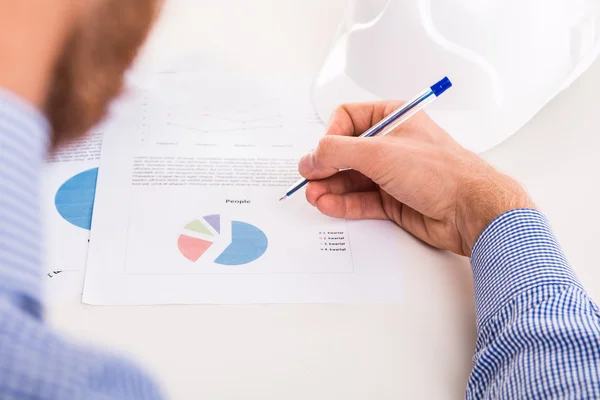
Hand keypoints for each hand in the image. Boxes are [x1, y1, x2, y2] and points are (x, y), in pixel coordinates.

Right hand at [298, 101, 534, 255]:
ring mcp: (392, 173)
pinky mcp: (393, 200)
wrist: (470, 211)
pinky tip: (328, 205)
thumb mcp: (379, 153)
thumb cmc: (441, 172)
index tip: (321, 154)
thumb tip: (311, 156)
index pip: (348, 118)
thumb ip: (338, 152)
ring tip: (314, 196)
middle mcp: (391, 144)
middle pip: (345, 152)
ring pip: (351, 179)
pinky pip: (361, 200)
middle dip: (325, 166)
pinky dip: (343, 203)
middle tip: (310, 179)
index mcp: (393, 118)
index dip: (330, 135)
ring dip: (330, 187)